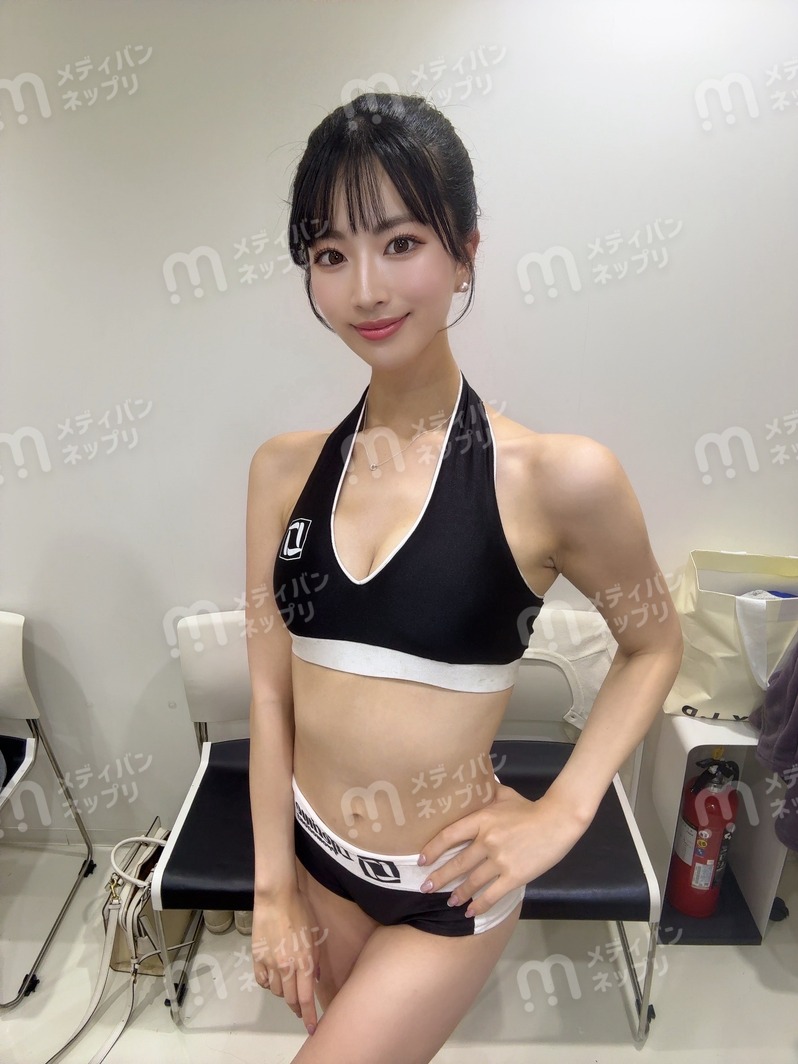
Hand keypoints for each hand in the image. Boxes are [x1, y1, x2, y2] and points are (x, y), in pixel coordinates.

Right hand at [251, 889, 321, 1035]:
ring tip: (289, 985)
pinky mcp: (257, 958)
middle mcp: (286, 967)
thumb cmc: (300, 912)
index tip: (312, 1028)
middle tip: (301, 1009)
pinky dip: (268, 984)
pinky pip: (262, 981)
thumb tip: (314, 979)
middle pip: (291, 998)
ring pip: (277, 991)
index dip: (309, 1016)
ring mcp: (270, 963)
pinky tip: (273, 978)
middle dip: (297, 1007)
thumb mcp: (315, 936)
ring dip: (284, 993)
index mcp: (304, 962)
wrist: (276, 898)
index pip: (306, 998)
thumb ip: (315, 960)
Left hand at [416, 782, 589, 918]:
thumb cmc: (530, 808)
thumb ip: (486, 794)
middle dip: (439, 878)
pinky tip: (470, 911)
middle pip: (457, 863)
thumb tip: (473, 785)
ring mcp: (500, 860)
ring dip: (458, 894)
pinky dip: (479, 904)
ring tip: (449, 902)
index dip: (432, 849)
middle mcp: (487, 841)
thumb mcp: (504, 795)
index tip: (421, 861)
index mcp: (482, 820)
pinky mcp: (514, 876)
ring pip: (472, 881)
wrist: (558, 821)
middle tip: (425, 888)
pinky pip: (492, 894)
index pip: (449, 836)